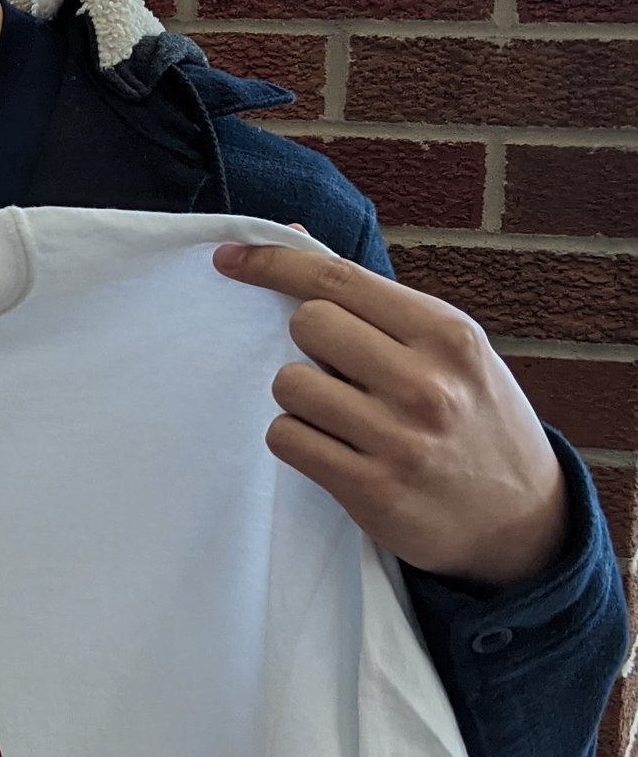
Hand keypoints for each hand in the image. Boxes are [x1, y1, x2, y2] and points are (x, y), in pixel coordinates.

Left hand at [213, 229, 569, 587]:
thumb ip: (375, 299)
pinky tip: (334, 448)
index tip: (232, 259)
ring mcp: (399, 440)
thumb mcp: (449, 348)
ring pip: (289, 384)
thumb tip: (293, 237)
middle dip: (308, 343)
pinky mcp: (372, 491)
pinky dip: (297, 439)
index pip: (338, 279)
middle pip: (307, 324)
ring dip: (302, 396)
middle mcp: (427, 384)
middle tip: (340, 369)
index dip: (273, 263)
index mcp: (447, 334)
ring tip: (342, 414)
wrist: (523, 520)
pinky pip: (287, 438)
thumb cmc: (474, 417)